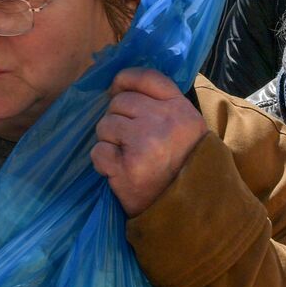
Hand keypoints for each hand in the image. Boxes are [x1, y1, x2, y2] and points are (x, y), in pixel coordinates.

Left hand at [91, 68, 206, 216]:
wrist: (187, 208)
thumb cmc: (182, 165)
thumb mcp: (186, 127)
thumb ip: (161, 104)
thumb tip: (118, 86)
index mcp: (180, 108)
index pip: (145, 78)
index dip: (125, 80)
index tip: (115, 90)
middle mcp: (163, 121)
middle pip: (119, 102)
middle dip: (117, 120)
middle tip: (130, 141)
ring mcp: (144, 143)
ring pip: (105, 125)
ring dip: (110, 142)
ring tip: (128, 157)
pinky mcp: (126, 167)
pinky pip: (98, 151)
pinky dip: (104, 163)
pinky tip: (120, 172)